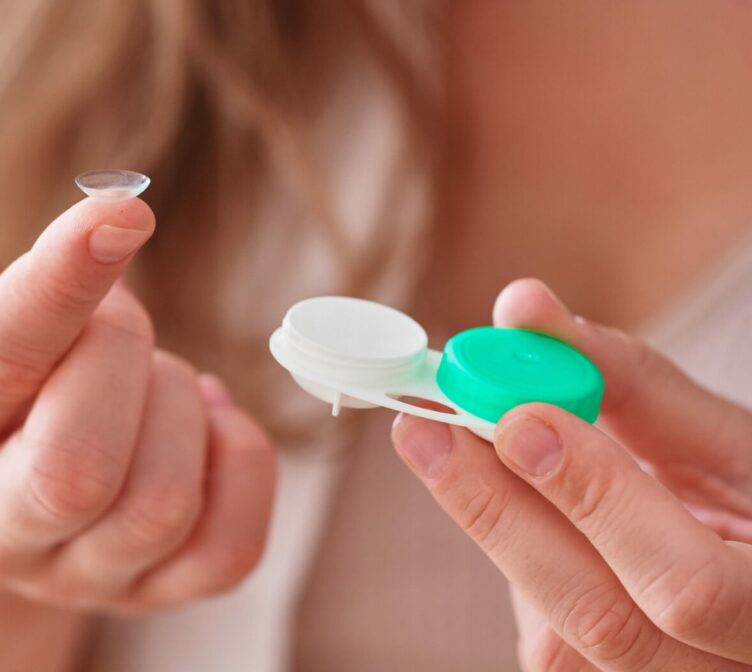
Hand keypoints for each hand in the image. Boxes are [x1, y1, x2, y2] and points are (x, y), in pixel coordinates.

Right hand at [0, 196, 274, 613]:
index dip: (60, 287)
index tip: (122, 212)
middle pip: (78, 467)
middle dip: (120, 351)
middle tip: (110, 313)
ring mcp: (76, 573)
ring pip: (162, 505)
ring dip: (177, 401)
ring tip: (143, 372)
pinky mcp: (153, 589)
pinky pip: (229, 548)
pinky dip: (240, 461)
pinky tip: (202, 417)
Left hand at [391, 279, 751, 670]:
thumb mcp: (721, 436)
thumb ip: (625, 377)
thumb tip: (522, 307)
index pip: (689, 584)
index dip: (595, 500)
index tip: (515, 418)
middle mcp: (727, 671)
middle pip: (600, 621)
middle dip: (499, 515)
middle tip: (424, 429)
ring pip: (558, 637)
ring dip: (499, 530)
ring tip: (453, 449)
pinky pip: (546, 640)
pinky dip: (517, 558)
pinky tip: (512, 504)